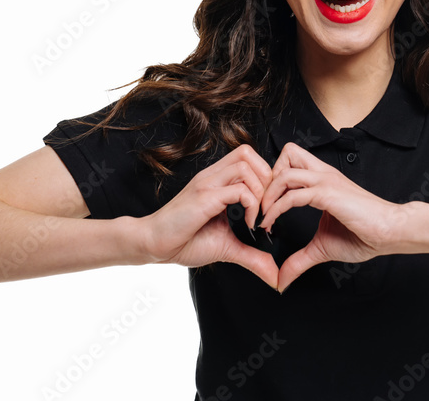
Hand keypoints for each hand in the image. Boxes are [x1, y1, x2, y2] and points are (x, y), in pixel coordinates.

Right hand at [142, 144, 278, 289]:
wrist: (153, 244)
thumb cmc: (185, 242)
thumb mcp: (227, 247)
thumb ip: (252, 255)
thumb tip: (275, 275)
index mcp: (217, 181)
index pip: (248, 158)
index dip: (265, 176)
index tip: (268, 206)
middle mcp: (212, 176)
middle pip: (247, 153)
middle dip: (267, 178)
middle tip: (268, 206)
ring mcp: (207, 184)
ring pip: (245, 165)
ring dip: (261, 190)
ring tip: (259, 216)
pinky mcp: (203, 197)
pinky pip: (238, 190)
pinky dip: (252, 205)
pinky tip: (249, 224)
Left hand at [259, 142, 403, 292]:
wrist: (390, 232)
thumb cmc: (364, 234)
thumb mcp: (322, 247)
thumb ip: (299, 259)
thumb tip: (282, 279)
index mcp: (322, 179)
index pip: (290, 162)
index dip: (274, 179)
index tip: (266, 206)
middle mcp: (323, 174)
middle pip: (287, 153)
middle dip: (269, 176)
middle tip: (262, 204)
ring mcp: (326, 182)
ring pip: (285, 171)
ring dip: (268, 194)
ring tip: (263, 216)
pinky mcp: (328, 194)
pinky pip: (294, 195)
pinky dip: (277, 208)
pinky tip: (271, 223)